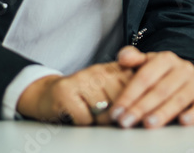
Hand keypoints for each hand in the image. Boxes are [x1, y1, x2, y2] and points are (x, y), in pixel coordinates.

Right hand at [16, 63, 133, 124]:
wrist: (47, 95)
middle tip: (103, 115)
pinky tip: (75, 115)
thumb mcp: (108, 90)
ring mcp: (82, 78)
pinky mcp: (66, 91)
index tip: (133, 113)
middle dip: (115, 117)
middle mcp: (99, 70)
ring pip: (104, 113)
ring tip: (89, 114)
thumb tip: (146, 114)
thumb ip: (128, 93)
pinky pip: (85, 119)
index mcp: (113, 69)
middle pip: (121, 103)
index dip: (135, 106)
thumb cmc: (83, 97)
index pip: (136, 88)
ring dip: (97, 122)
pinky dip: (82, 123)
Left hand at [110, 46, 193, 128]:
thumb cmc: (162, 73)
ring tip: (148, 124)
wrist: (188, 76)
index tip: (116, 111)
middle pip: (160, 90)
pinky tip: (183, 121)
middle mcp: (182, 70)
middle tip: (126, 121)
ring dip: (162, 113)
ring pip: (178, 99)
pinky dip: (192, 115)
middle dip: (141, 107)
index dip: (129, 95)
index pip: (145, 78)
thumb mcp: (148, 62)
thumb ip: (133, 58)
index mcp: (165, 59)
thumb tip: (123, 57)